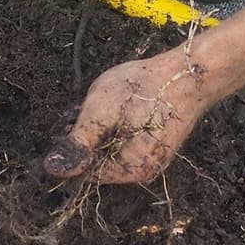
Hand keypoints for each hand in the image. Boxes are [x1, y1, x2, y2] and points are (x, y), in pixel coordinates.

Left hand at [44, 44, 213, 186]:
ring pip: (111, 149)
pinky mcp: (157, 146)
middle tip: (94, 106)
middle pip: (98, 162)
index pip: (84, 172)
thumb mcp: (101, 112)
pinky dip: (119, 124)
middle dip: (89, 136)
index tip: (78, 118)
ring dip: (103, 128)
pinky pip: (127, 141)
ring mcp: (152, 159)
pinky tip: (125, 104)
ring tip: (112, 102)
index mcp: (129, 170)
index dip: (73, 146)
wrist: (191, 73)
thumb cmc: (148, 88)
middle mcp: (143, 172)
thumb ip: (77, 144)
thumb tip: (53, 170)